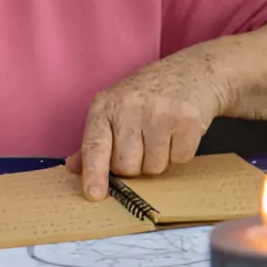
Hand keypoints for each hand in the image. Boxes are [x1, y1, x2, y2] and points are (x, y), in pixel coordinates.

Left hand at [65, 54, 226, 199]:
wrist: (194, 71)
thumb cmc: (148, 96)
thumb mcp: (114, 109)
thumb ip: (94, 141)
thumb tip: (73, 168)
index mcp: (105, 106)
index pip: (94, 145)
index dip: (94, 173)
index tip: (94, 195)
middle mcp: (129, 107)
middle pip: (126, 166)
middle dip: (134, 166)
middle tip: (142, 144)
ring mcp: (160, 112)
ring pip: (154, 167)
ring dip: (159, 160)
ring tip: (162, 135)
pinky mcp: (188, 120)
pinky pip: (180, 159)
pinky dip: (180, 152)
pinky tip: (178, 132)